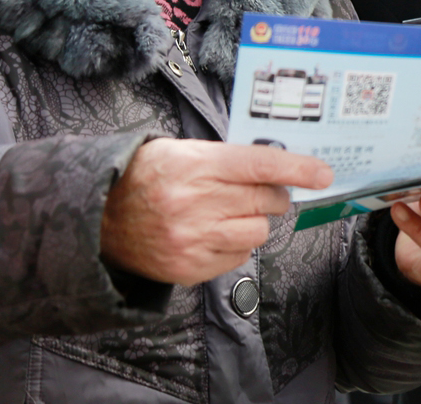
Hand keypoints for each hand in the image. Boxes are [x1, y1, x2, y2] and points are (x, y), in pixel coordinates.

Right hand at [101, 138, 332, 285]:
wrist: (97, 220)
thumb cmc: (145, 178)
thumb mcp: (180, 151)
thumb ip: (225, 158)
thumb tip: (273, 167)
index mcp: (195, 166)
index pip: (259, 165)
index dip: (297, 168)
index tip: (323, 173)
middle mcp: (196, 204)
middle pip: (265, 200)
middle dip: (273, 194)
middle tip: (262, 190)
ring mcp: (193, 240)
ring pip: (257, 232)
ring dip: (254, 221)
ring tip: (229, 213)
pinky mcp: (190, 268)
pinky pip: (239, 257)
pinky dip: (235, 245)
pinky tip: (213, 233)